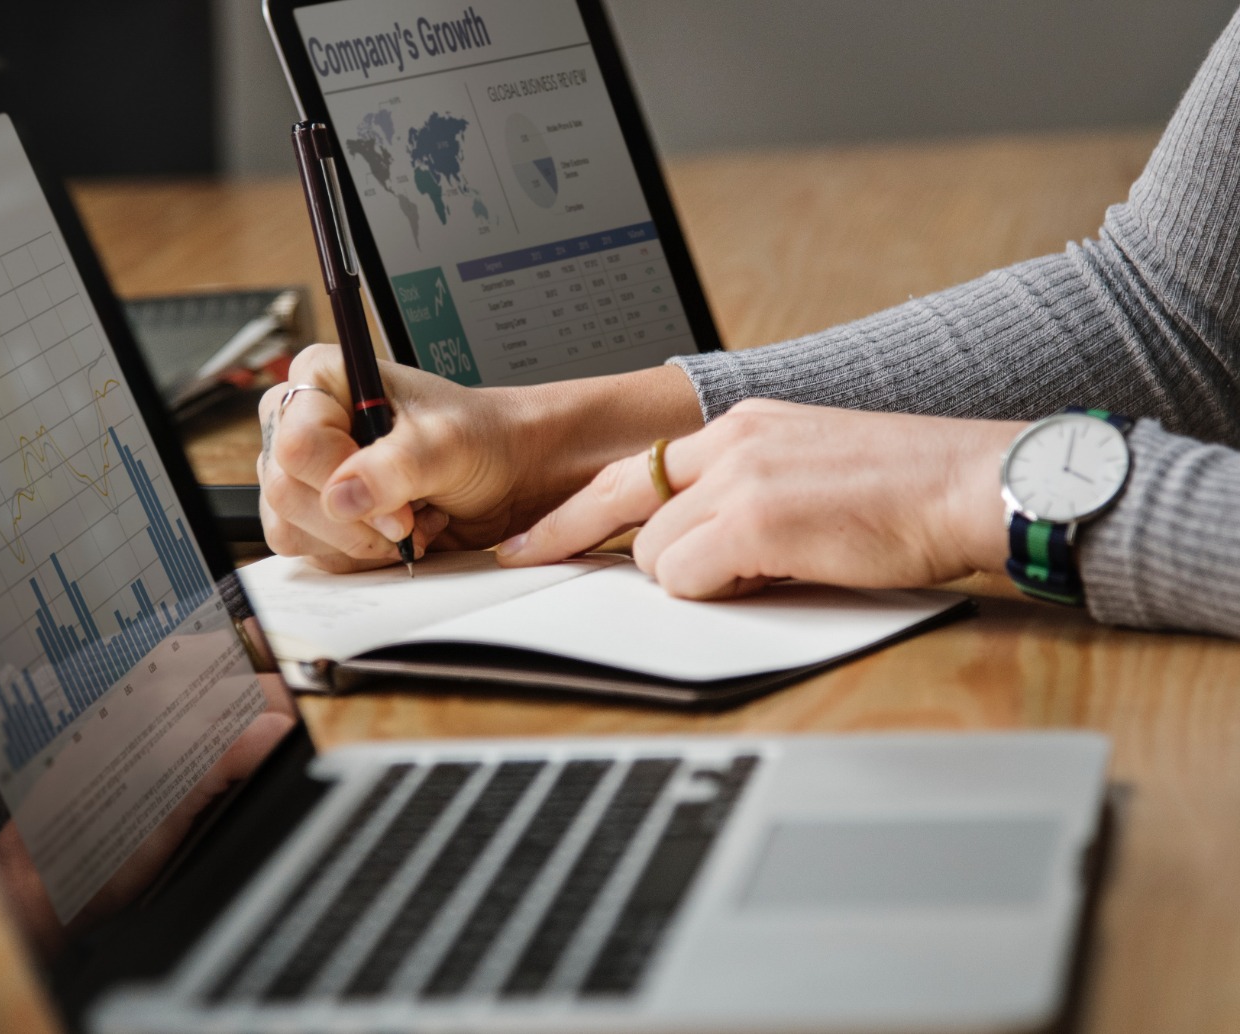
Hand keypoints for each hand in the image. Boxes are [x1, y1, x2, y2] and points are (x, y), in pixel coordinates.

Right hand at [257, 345, 701, 572]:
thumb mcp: (448, 444)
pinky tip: (398, 533)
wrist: (506, 473)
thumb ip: (397, 466)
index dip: (343, 483)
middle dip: (354, 521)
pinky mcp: (316, 513)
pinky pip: (310, 551)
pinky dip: (358, 554)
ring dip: (357, 541)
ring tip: (409, 520)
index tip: (398, 506)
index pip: (298, 443)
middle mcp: (303, 421)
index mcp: (323, 378)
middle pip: (286, 490)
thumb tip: (342, 496)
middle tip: (409, 520)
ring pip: (290, 526)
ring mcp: (305, 471)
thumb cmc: (481, 440)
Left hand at [498, 399, 1024, 598]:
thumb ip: (746, 492)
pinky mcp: (757, 518)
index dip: (575, 509)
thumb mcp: (810, 468)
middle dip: (589, 545)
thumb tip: (700, 543)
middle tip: (531, 563)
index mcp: (743, 424)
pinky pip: (687, 577)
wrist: (974, 483)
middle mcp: (731, 440)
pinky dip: (716, 592)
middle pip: (624, 506)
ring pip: (655, 552)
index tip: (533, 536)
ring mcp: (741, 477)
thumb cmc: (908, 490)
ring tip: (761, 571)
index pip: (635, 467)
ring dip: (691, 577)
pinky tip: (774, 577)